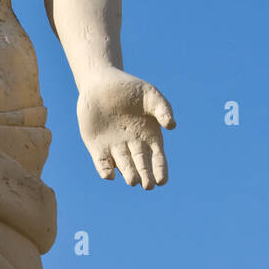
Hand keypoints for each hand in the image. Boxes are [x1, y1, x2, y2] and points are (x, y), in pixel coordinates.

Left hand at [77, 67, 174, 188]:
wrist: (101, 83)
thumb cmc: (129, 89)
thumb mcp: (150, 95)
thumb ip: (162, 109)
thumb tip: (172, 125)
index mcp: (149, 136)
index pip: (157, 158)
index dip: (160, 169)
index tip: (161, 181)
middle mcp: (133, 146)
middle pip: (141, 165)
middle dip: (145, 176)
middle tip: (147, 185)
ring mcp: (115, 148)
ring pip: (123, 165)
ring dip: (128, 174)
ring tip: (133, 181)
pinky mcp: (97, 147)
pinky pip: (101, 163)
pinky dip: (104, 170)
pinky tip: (108, 175)